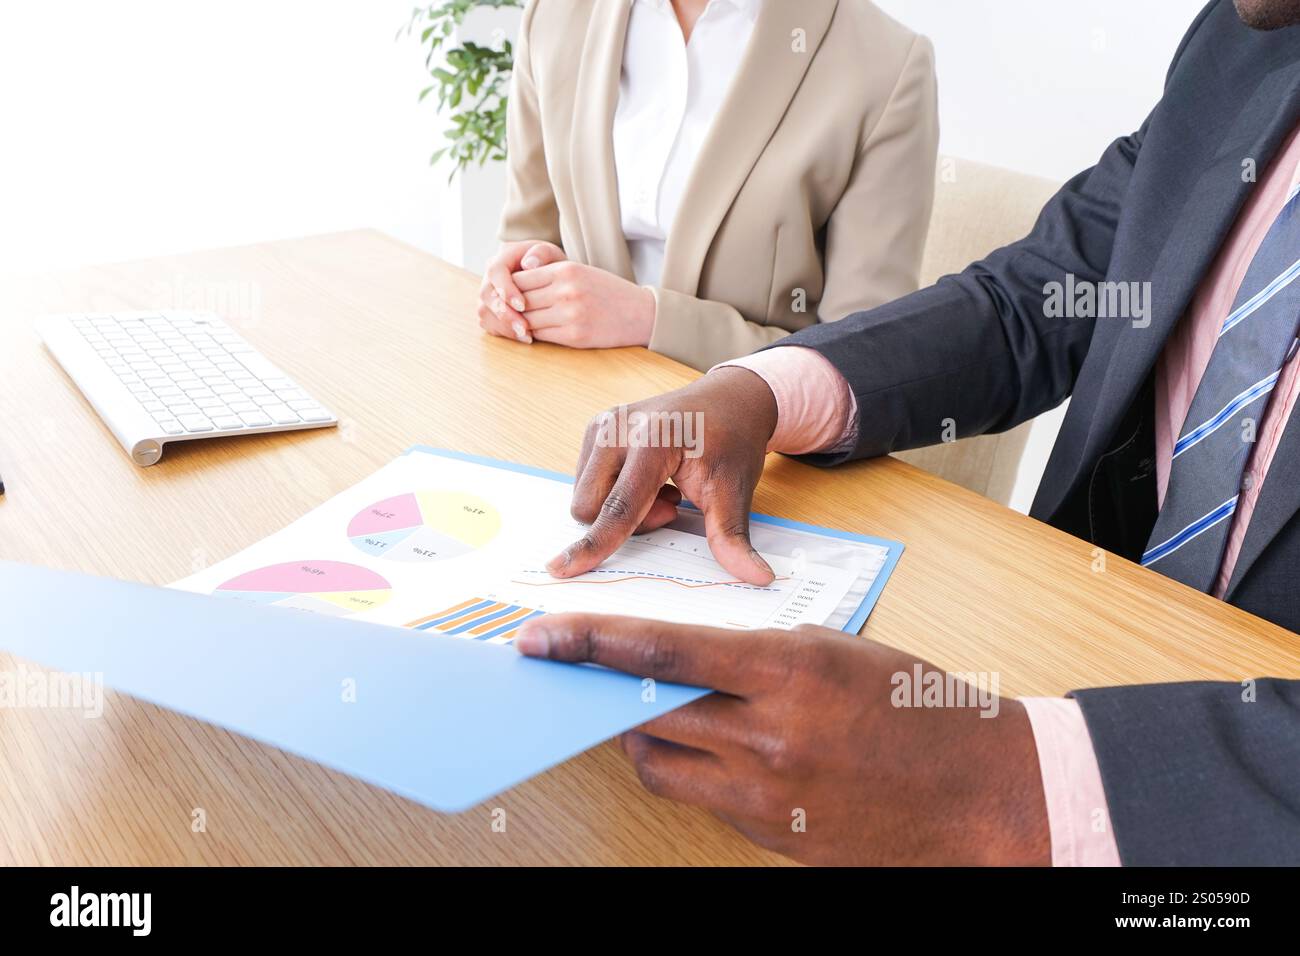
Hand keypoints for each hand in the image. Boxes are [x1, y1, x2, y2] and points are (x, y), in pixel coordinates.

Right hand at [479, 240, 566, 342]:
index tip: (523, 305)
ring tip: (526, 336)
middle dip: (504, 314)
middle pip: (486, 295)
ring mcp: (488, 294)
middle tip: (524, 328)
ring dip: (503, 326)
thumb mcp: (550, 253)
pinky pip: (489, 323)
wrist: (546, 273)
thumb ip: (542, 253)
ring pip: (484, 312)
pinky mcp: (491, 310)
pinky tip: (523, 338)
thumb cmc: (549, 263)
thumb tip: (529, 264)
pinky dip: (504, 332)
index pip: (495, 271)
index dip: (506, 289)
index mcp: (502, 258)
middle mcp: (490, 277)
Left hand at [514, 261, 655, 348]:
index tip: (509, 295)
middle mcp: (566, 290)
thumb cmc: (606, 291)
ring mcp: (570, 314)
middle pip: (520, 301)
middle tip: (508, 313)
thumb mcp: (579, 271)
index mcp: (566, 270)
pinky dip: (534, 335)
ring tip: (520, 323)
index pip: (520, 279)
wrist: (640, 313)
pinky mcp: (574, 336)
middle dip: (512, 308)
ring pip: (527, 320)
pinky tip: (535, 333)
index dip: (510, 288)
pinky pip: (541, 336)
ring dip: (522, 323)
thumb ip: (549, 273)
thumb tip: (513, 282)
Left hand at [517, 615, 1050, 865]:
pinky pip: (702, 799)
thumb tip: (684, 664)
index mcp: (789, 670)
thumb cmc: (920, 711)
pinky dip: (693, 770)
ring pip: (660, 765)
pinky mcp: (770, 835)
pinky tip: (717, 752)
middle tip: (581, 679)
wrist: (985, 794)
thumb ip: (758, 658)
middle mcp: (768, 734)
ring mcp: (766, 794)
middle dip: (604, 694)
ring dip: (645, 737)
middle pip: (646, 714)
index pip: (662, 652)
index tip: (541, 638)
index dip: (590, 643)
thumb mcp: (838, 654)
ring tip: (658, 715)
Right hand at [549, 367, 778, 584]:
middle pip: (591, 507)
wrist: (729, 400)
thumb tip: (758, 578)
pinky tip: (649, 480)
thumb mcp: (736, 491)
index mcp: (652, 440)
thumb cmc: (732, 441)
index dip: (593, 544)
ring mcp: (602, 424)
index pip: (618, 507)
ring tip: (663, 491)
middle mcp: (617, 427)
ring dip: (620, 509)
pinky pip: (587, 482)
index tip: (561, 569)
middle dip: (625, 523)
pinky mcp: (595, 427)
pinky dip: (614, 492)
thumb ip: (733, 538)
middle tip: (671, 505)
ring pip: (586, 497)